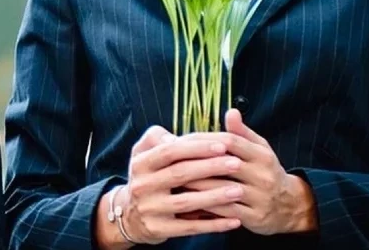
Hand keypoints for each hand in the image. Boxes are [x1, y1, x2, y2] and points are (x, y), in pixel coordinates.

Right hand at [107, 125, 242, 245]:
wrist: (129, 215)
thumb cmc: (146, 177)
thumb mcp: (143, 153)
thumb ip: (158, 138)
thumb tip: (177, 137)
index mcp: (140, 163)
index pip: (170, 151)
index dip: (196, 148)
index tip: (222, 145)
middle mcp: (142, 185)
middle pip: (180, 174)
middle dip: (211, 167)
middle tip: (236, 163)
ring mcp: (149, 209)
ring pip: (186, 202)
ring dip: (215, 196)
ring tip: (239, 191)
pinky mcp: (158, 229)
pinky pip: (189, 228)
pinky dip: (213, 225)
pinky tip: (233, 220)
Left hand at [183, 109, 318, 235]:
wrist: (289, 206)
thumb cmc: (265, 171)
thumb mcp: (259, 149)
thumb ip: (242, 132)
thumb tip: (230, 111)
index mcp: (262, 155)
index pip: (229, 142)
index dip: (203, 140)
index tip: (181, 139)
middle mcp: (262, 175)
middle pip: (223, 164)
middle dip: (194, 161)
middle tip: (170, 159)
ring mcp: (259, 197)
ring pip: (221, 188)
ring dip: (194, 183)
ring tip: (172, 179)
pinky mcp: (254, 217)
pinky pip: (224, 211)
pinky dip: (204, 205)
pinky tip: (186, 200)